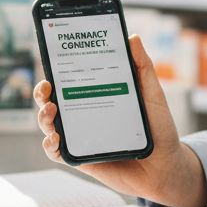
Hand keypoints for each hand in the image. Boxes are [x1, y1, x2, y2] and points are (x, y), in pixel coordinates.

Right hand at [34, 34, 206, 206]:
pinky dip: (49, 145)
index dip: (56, 71)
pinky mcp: (80, 158)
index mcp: (97, 95)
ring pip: (50, 125)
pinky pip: (56, 152)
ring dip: (43, 117)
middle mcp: (84, 114)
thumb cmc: (159, 129)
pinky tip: (55, 139)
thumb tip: (132, 38)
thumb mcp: (152, 95)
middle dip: (42, 93)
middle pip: (53, 101)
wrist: (165, 168)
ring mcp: (80, 137)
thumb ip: (143, 68)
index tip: (53, 61)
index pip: (71, 80)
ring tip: (51, 111)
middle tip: (46, 88)